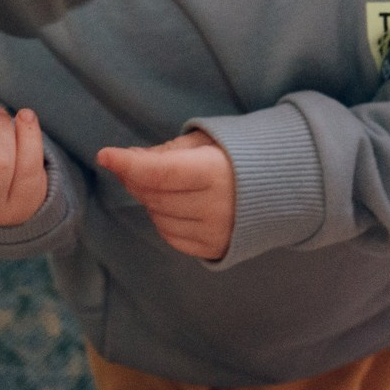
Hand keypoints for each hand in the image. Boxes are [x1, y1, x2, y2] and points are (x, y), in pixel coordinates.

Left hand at [95, 132, 234, 260]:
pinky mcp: (213, 248)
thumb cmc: (239, 157)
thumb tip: (127, 159)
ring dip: (150, 199)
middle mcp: (216, 206)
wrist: (284, 187)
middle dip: (136, 178)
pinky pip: (171, 236)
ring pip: (158, 217)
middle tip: (132, 165)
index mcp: (216, 172)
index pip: (160, 172)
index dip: (128, 164)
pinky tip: (174, 204)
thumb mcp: (208, 142)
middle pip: (154, 196)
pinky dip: (163, 219)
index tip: (105, 155)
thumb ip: (167, 152)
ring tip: (164, 183)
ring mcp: (215, 232)